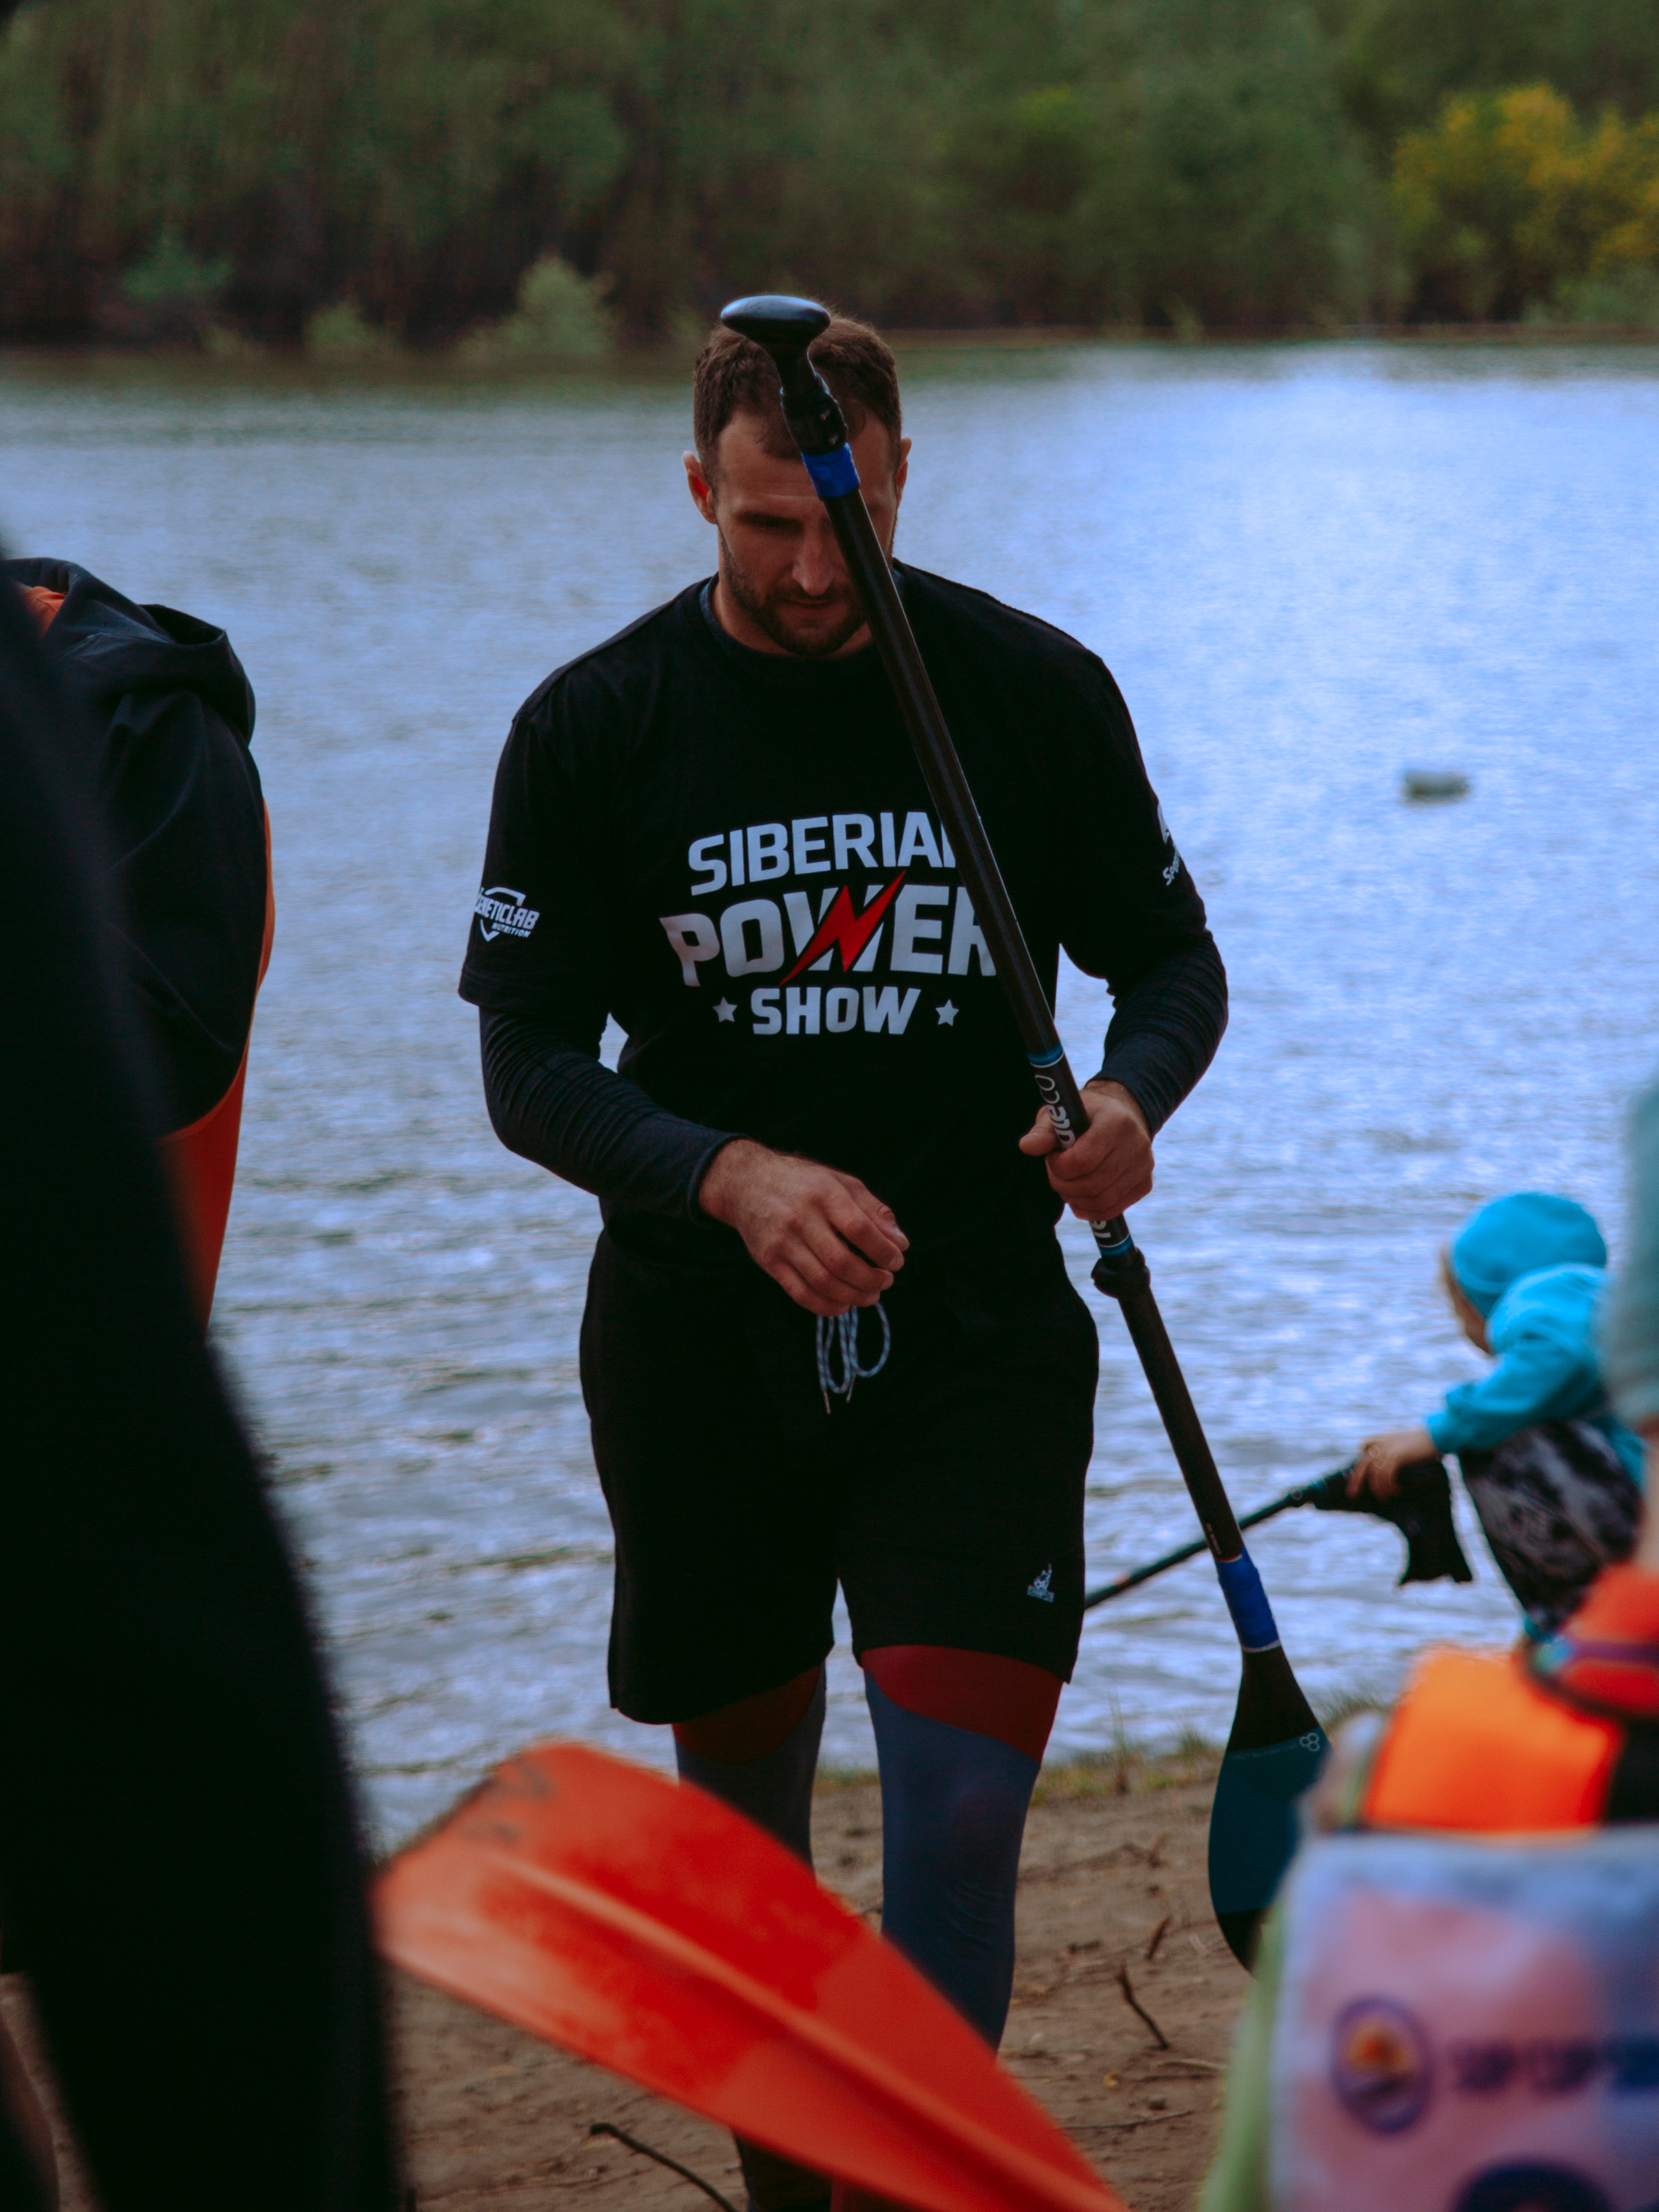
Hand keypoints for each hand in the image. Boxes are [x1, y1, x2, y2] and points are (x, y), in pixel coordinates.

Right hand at [698, 1140, 907, 1316]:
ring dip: (853, 1295)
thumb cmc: (803, 1183)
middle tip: (885, 1282)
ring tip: (870, 1295)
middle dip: (871, 1279)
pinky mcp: (769, 1261)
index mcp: (824, 1194)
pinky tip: (843, 1304)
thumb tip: (900, 1242)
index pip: (859, 1229)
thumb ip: (874, 1210)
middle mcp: (801, 1218)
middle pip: (841, 1261)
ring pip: (822, 1281)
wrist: (747, 1183)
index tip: (896, 1261)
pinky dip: (826, 1306)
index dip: (883, 1250)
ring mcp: (782, 1242)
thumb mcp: (841, 1183)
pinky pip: (800, 1293)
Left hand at [1018, 1078, 1152, 1221]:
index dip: (1059, 1166)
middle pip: (1092, 1184)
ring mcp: (1144, 1166)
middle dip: (1064, 1184)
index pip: (1083, 1160)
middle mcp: (1137, 1144)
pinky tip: (1078, 1199)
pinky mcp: (1145, 1183)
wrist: (1121, 1115)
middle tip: (1055, 1174)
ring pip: (1102, 1201)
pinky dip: (1090, 1210)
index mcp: (1116, 1121)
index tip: (1052, 1156)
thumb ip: (1043, 1131)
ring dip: (1075, 1199)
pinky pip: (1113, 1209)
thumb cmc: (1085, 1115)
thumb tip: (1026, 1146)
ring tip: (1066, 1184)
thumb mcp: (1062, 1115)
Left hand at [1348, 1426, 1437, 1500]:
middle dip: (1356, 1481)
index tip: (1358, 1476)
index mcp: (1383, 1438)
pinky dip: (1389, 1486)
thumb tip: (1390, 1466)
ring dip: (1379, 1489)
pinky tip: (1396, 1491)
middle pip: (1362, 1464)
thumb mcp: (1404, 1443)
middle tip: (1353, 1494)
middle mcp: (1382, 1443)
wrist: (1437, 1435)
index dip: (1360, 1461)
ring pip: (1374, 1474)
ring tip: (1385, 1497)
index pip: (1363, 1447)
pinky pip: (1386, 1476)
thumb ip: (1394, 1450)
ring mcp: (1388, 1449)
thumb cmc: (1424, 1442)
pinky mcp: (1397, 1456)